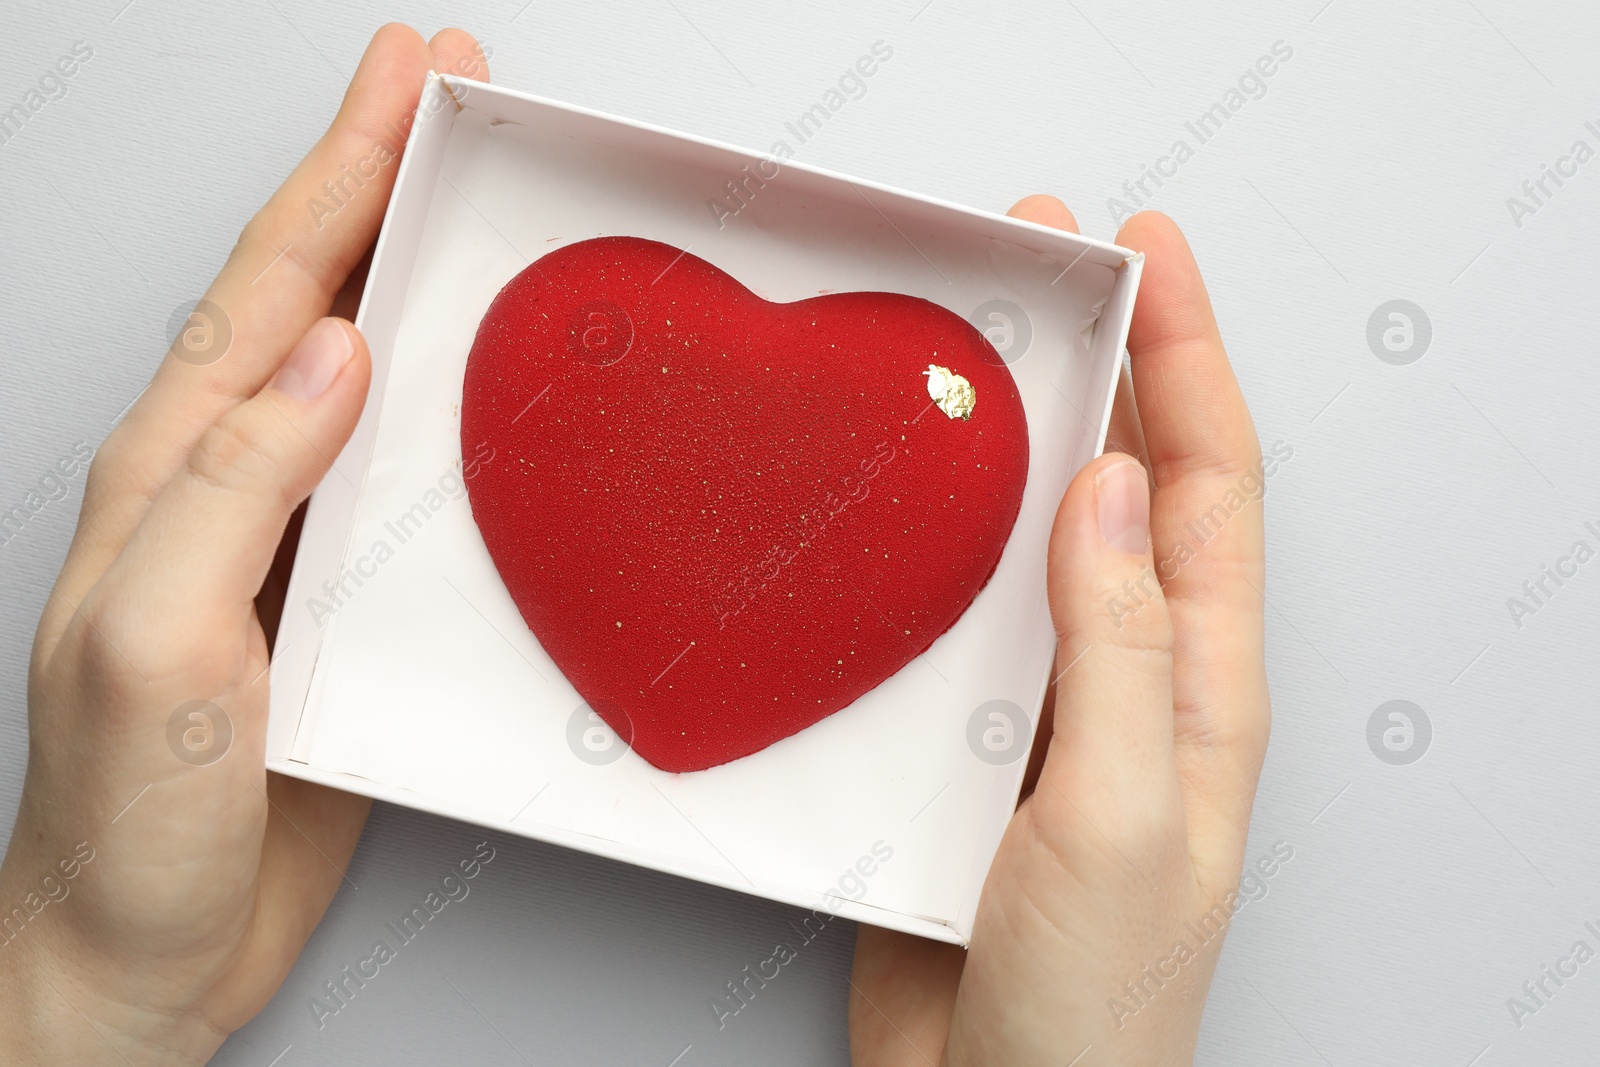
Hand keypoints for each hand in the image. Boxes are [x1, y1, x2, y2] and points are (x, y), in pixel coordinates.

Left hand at [0, 25, 488, 1064]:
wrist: (136, 950)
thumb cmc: (122, 821)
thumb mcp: (156, 645)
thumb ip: (232, 491)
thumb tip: (329, 355)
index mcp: (174, 475)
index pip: (271, 286)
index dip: (341, 168)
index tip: (409, 77)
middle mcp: (231, 487)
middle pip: (314, 295)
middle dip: (380, 177)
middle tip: (450, 93)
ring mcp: (286, 540)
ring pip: (364, 371)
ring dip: (416, 273)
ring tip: (470, 202)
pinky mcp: (336, 600)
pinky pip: (402, 471)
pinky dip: (446, 402)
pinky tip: (482, 389)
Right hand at [849, 200, 1270, 1065]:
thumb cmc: (1089, 1009)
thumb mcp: (1120, 820)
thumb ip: (1115, 652)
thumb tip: (1106, 495)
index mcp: (1195, 690)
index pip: (1205, 487)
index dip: (1185, 359)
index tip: (1147, 258)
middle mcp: (1126, 683)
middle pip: (1122, 489)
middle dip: (1097, 366)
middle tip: (1041, 268)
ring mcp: (1042, 711)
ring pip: (1028, 544)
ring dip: (1006, 446)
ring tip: (967, 355)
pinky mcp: (961, 746)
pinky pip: (950, 620)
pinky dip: (928, 551)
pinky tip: (895, 516)